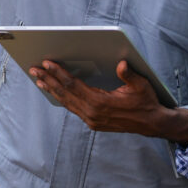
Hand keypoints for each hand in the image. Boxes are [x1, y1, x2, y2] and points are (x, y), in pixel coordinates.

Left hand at [29, 60, 187, 140]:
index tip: (47, 63)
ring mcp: (92, 120)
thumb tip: (121, 64)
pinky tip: (55, 91)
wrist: (153, 124)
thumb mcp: (141, 86)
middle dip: (49, 80)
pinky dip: (62, 98)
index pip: (74, 85)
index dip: (59, 73)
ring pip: (66, 102)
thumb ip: (129, 75)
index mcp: (101, 103)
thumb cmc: (147, 102)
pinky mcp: (93, 122)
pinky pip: (73, 108)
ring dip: (52, 89)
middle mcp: (93, 114)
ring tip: (39, 79)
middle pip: (66, 94)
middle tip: (34, 69)